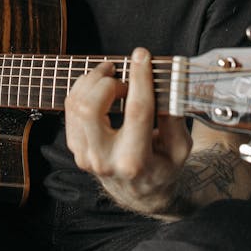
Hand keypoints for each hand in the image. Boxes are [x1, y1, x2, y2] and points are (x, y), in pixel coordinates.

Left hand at [63, 48, 191, 215]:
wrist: (140, 194)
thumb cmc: (163, 167)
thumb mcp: (179, 149)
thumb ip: (174, 119)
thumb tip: (166, 86)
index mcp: (136, 161)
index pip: (137, 111)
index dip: (140, 79)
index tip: (142, 56)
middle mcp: (105, 160)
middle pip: (90, 108)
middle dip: (105, 82)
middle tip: (121, 76)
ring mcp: (85, 156)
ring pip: (76, 106)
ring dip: (92, 82)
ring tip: (110, 76)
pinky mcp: (76, 148)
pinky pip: (70, 109)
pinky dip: (83, 90)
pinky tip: (98, 86)